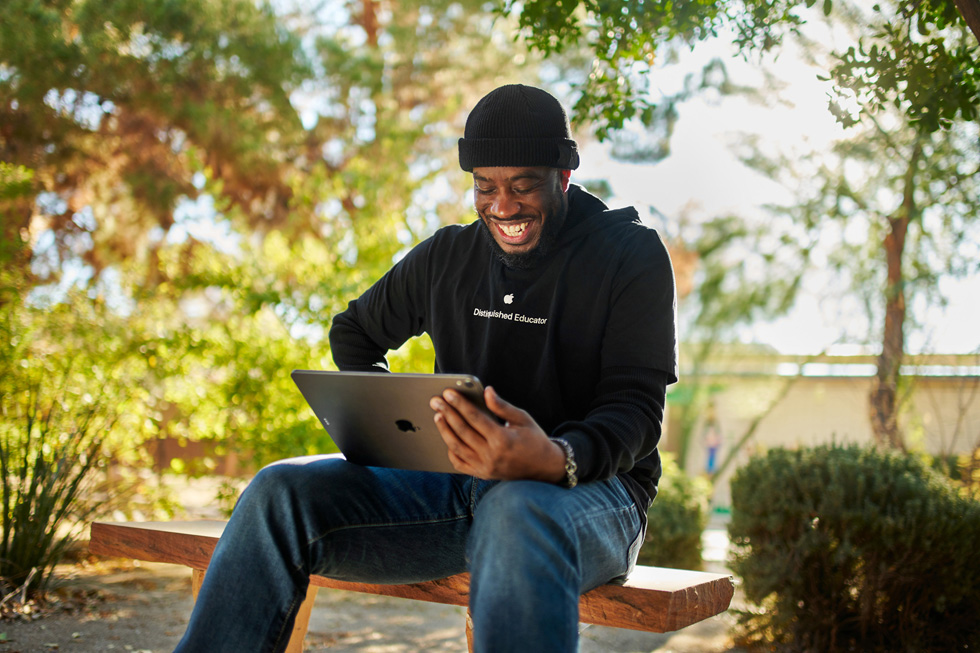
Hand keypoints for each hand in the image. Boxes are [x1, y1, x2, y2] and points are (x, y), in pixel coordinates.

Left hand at [430, 386, 566, 481]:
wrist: (545, 468)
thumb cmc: (534, 440)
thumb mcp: (522, 419)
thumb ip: (502, 406)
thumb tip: (486, 391)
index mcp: (502, 439)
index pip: (475, 418)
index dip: (460, 404)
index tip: (448, 393)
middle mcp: (491, 455)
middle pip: (462, 431)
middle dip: (447, 413)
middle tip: (435, 401)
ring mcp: (485, 467)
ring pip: (456, 447)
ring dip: (444, 430)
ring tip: (438, 416)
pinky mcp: (482, 474)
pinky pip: (460, 464)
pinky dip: (451, 451)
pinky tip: (447, 438)